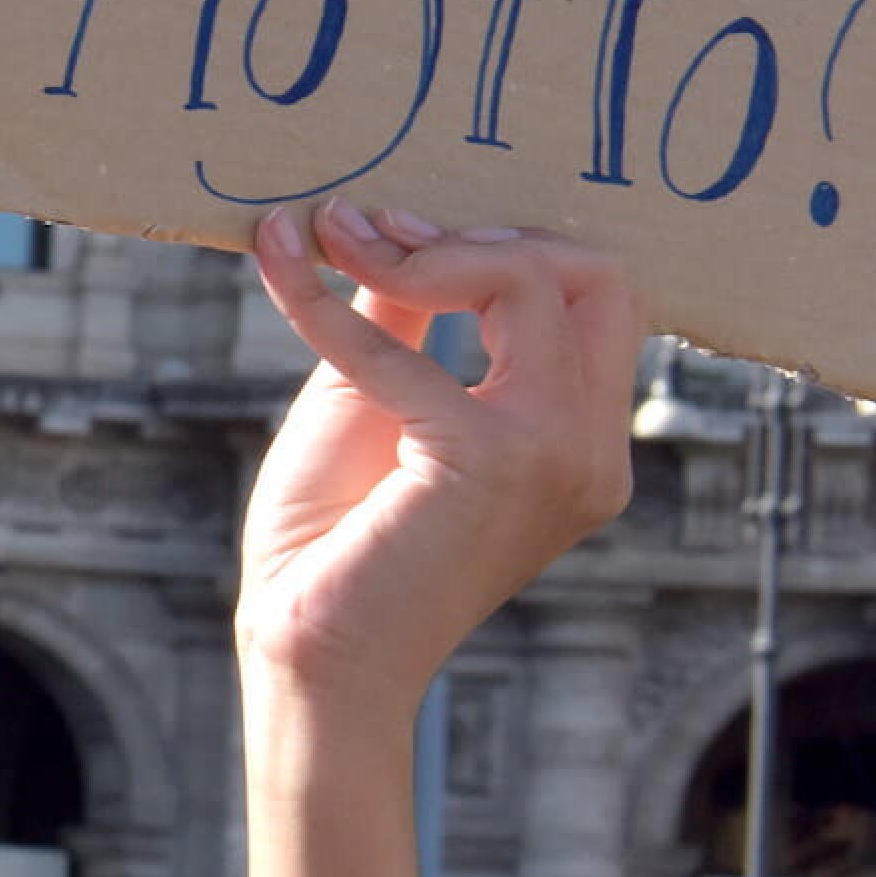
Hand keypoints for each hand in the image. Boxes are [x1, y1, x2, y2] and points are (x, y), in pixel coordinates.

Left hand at [236, 200, 635, 708]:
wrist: (311, 653)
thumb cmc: (339, 538)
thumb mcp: (380, 399)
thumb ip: (410, 317)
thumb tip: (397, 223)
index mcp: (583, 438)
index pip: (600, 298)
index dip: (508, 244)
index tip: (398, 226)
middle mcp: (591, 448)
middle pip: (596, 276)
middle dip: (486, 232)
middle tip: (373, 227)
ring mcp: (557, 454)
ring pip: (533, 284)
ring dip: (421, 247)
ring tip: (326, 236)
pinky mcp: (490, 458)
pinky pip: (404, 343)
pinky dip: (323, 297)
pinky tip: (274, 260)